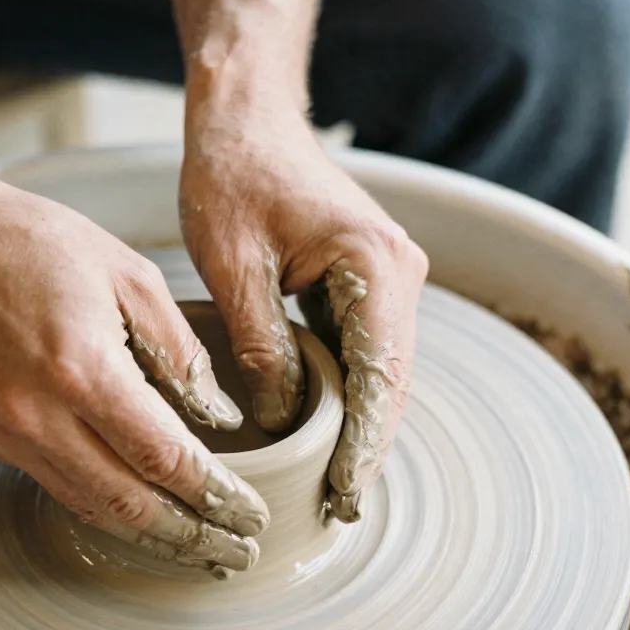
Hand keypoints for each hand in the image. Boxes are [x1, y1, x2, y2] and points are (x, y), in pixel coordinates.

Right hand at [0, 165, 269, 572]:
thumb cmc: (35, 243)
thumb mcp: (130, 276)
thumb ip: (181, 353)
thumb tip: (220, 418)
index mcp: (83, 368)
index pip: (164, 457)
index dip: (215, 494)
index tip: (250, 514)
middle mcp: (38, 414)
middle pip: (129, 503)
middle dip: (192, 536)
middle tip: (237, 555)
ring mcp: (6, 431)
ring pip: (91, 507)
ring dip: (150, 535)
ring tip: (199, 549)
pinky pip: (59, 485)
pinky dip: (105, 507)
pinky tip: (141, 513)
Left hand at [180, 98, 427, 520]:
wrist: (247, 119)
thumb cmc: (234, 176)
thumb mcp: (233, 265)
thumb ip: (261, 346)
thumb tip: (278, 418)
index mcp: (373, 263)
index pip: (379, 375)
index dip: (363, 444)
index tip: (346, 495)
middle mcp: (396, 272)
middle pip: (391, 381)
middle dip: (366, 447)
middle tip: (341, 510)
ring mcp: (386, 278)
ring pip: (381, 372)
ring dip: (361, 428)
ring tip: (335, 489)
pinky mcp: (364, 283)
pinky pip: (363, 353)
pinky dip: (349, 397)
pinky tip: (328, 435)